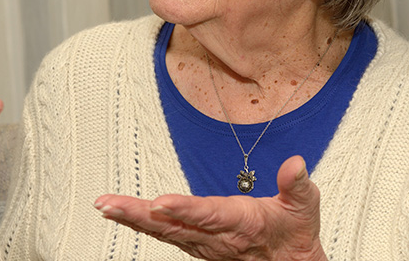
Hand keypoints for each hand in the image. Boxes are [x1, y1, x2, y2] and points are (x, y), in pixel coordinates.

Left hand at [93, 156, 327, 260]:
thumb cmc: (296, 233)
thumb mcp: (304, 208)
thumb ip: (297, 185)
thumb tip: (296, 163)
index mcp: (241, 223)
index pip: (207, 215)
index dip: (183, 209)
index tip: (158, 203)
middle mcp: (216, 237)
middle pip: (172, 225)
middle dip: (138, 215)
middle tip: (107, 205)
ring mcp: (203, 244)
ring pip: (162, 231)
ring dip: (132, 219)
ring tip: (104, 206)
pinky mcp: (197, 245)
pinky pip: (164, 235)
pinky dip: (141, 225)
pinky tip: (120, 215)